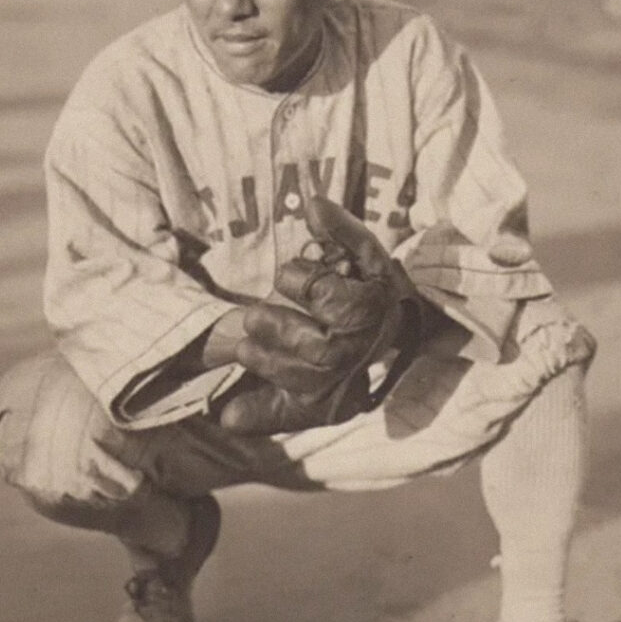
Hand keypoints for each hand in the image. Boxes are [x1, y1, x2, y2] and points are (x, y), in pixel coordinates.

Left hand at [217, 196, 420, 434]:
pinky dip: (256, 417)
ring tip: (251, 345)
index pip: (323, 297)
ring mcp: (339, 386)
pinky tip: (230, 415)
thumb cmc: (367, 286)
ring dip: (260, 358)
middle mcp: (356, 353)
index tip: (291, 279)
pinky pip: (287, 417)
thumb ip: (339, 228)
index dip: (296, 282)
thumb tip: (312, 204)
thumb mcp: (363, 252)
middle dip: (272, 325)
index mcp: (368, 311)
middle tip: (256, 317)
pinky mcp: (320, 409)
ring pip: (290, 375)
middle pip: (307, 345)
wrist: (391, 333)